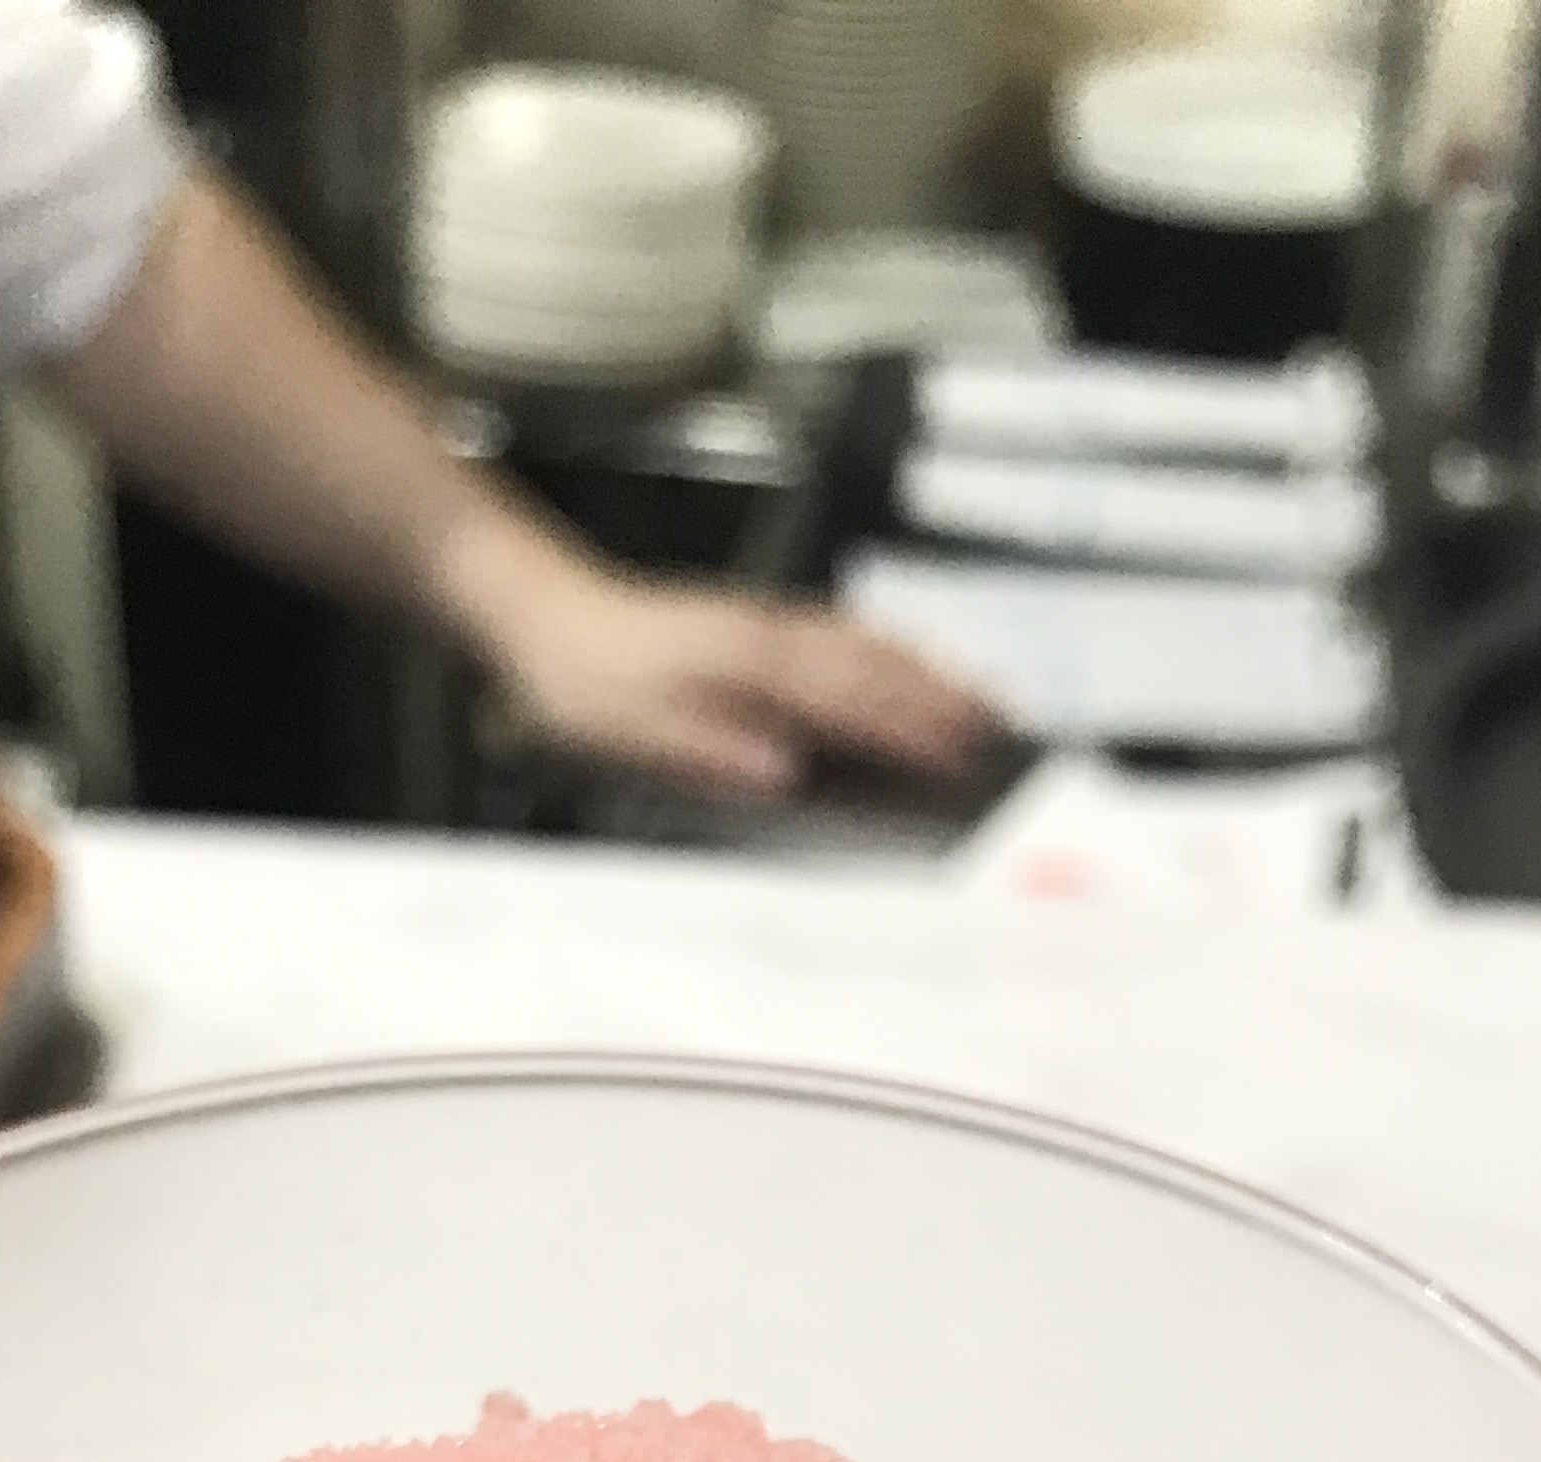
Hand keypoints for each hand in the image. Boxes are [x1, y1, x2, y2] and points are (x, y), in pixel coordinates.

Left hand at [436, 515, 996, 800]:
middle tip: (999, 729)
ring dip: (927, 669)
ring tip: (978, 699)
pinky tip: (905, 662)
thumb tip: (781, 771)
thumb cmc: (582, 678)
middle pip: (875, 664)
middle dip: (941, 696)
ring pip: (866, 641)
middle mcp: (767, 634)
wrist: (540, 610)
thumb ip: (711, 748)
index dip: (908, 729)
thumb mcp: (632, 729)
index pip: (847, 699)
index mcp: (745, 663)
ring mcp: (766, 622)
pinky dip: (888, 649)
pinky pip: (842, 632)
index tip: (960, 754)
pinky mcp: (757, 622)